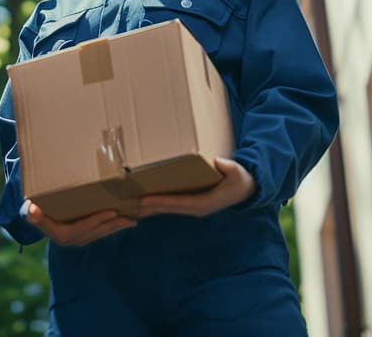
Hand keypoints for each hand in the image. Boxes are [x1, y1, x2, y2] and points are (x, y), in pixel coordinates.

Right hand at [24, 200, 136, 246]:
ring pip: (102, 233)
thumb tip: (32, 211)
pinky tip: (124, 221)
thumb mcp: (31, 211)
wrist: (34, 218)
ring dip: (117, 227)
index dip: (98, 220)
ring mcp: (80, 240)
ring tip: (132, 220)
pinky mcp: (84, 237)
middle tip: (131, 217)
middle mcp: (74, 240)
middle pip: (98, 231)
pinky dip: (113, 226)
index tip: (112, 212)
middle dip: (115, 224)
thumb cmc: (33, 210)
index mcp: (63, 235)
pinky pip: (101, 232)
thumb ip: (32, 213)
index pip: (84, 227)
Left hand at [136, 157, 254, 217]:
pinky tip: (142, 204)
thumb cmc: (239, 178)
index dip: (161, 201)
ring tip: (128, 206)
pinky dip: (156, 205)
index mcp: (205, 202)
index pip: (178, 203)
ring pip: (166, 209)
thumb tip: (219, 162)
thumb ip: (230, 167)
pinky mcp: (190, 205)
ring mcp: (193, 208)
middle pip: (168, 209)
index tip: (144, 199)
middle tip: (127, 204)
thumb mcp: (237, 172)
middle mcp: (196, 209)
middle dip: (147, 206)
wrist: (245, 189)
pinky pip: (170, 206)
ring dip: (148, 208)